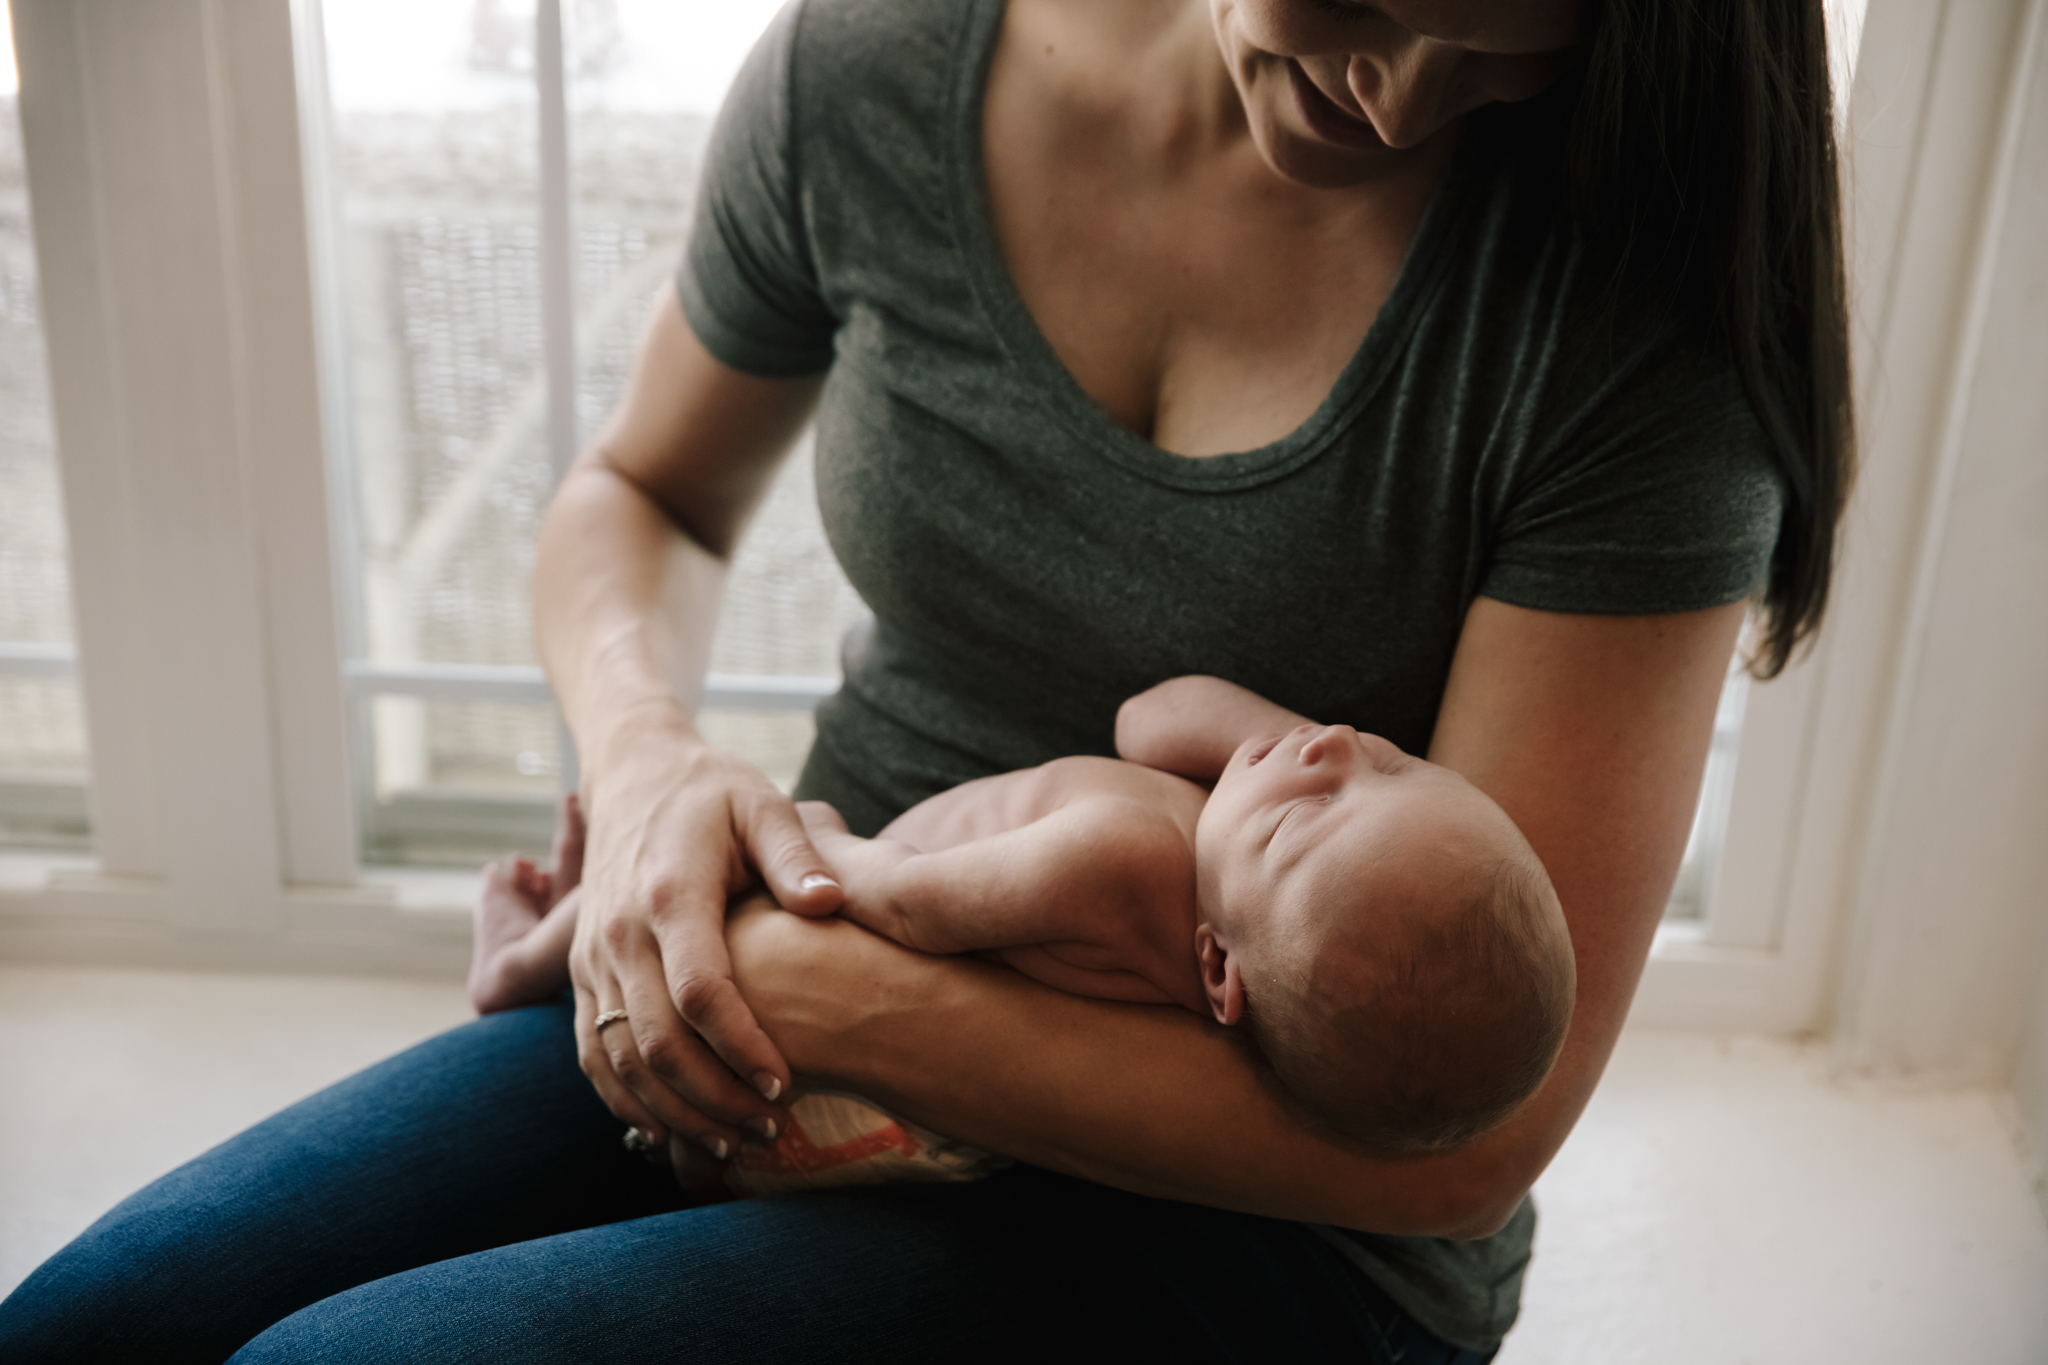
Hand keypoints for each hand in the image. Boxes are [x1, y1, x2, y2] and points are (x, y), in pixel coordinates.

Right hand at [569, 715, 843, 1158]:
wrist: (633, 774)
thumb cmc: (713, 793)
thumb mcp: (762, 802)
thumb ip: (795, 852)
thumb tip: (828, 903)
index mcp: (668, 894)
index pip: (700, 991)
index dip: (742, 1046)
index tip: (787, 1083)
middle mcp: (619, 934)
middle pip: (657, 1042)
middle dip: (714, 1099)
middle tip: (771, 1131)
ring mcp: (592, 959)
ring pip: (619, 1061)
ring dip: (673, 1112)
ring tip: (734, 1144)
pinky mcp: (582, 975)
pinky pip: (593, 1055)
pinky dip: (628, 1103)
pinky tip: (676, 1131)